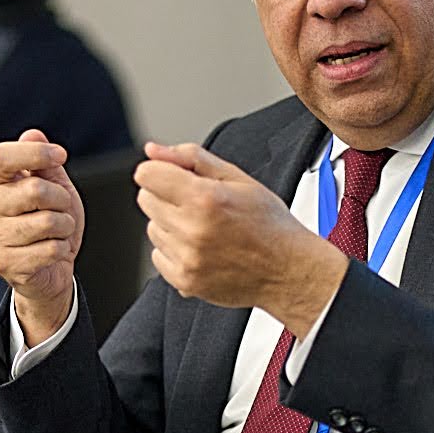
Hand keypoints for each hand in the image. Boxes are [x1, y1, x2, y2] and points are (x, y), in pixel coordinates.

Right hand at [0, 130, 83, 344]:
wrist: (50, 269)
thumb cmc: (49, 221)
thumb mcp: (52, 186)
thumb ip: (42, 162)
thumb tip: (33, 134)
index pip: (0, 156)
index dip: (34, 152)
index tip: (60, 155)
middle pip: (35, 190)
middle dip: (62, 200)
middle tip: (62, 209)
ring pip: (47, 222)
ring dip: (65, 226)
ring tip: (57, 232)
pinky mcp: (4, 263)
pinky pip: (50, 249)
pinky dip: (62, 249)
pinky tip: (52, 251)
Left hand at [135, 142, 345, 336]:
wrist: (288, 271)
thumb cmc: (269, 224)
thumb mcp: (238, 178)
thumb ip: (191, 158)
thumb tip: (153, 151)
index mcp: (205, 199)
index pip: (147, 175)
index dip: (160, 171)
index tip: (173, 176)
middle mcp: (192, 230)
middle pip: (146, 200)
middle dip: (166, 195)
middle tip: (197, 204)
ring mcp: (187, 259)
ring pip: (151, 229)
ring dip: (170, 225)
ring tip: (204, 228)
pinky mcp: (185, 281)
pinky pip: (158, 257)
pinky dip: (174, 251)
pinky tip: (201, 248)